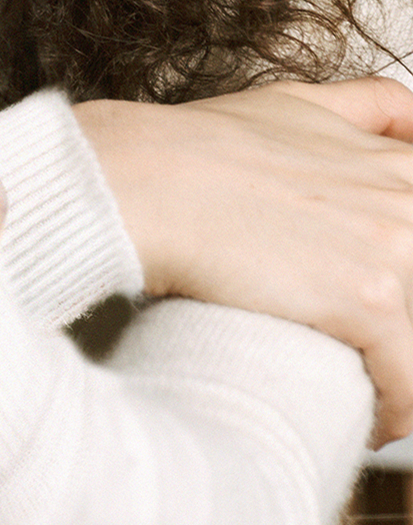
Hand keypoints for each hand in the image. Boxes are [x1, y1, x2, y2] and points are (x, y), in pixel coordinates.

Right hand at [76, 78, 412, 442]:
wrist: (139, 180)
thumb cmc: (193, 147)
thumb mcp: (289, 104)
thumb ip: (363, 106)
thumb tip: (409, 115)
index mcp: (397, 164)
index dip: (400, 272)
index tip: (380, 300)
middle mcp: (408, 200)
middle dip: (400, 324)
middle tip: (364, 346)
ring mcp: (396, 249)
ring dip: (400, 372)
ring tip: (365, 392)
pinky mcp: (371, 300)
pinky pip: (411, 384)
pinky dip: (394, 413)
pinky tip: (368, 420)